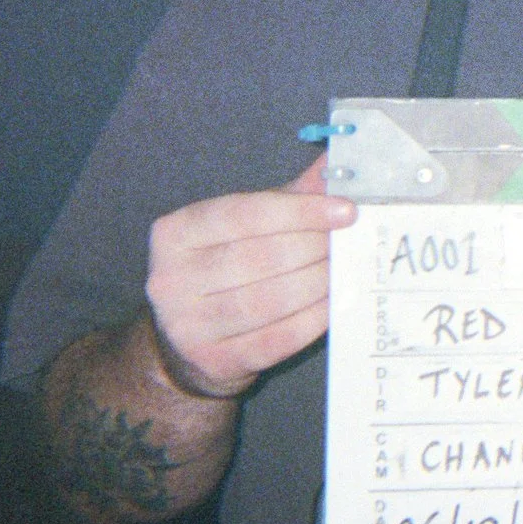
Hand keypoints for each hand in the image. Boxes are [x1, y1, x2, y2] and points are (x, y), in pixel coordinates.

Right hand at [143, 156, 356, 398]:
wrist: (188, 345)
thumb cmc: (226, 271)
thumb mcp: (246, 227)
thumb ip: (289, 197)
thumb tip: (338, 162)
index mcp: (175, 233)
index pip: (243, 214)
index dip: (300, 211)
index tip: (346, 211)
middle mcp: (170, 278)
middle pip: (259, 258)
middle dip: (315, 248)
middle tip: (352, 244)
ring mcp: (186, 325)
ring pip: (268, 300)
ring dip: (318, 284)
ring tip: (347, 272)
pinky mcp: (213, 361)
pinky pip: (276, 338)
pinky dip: (312, 320)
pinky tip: (334, 305)